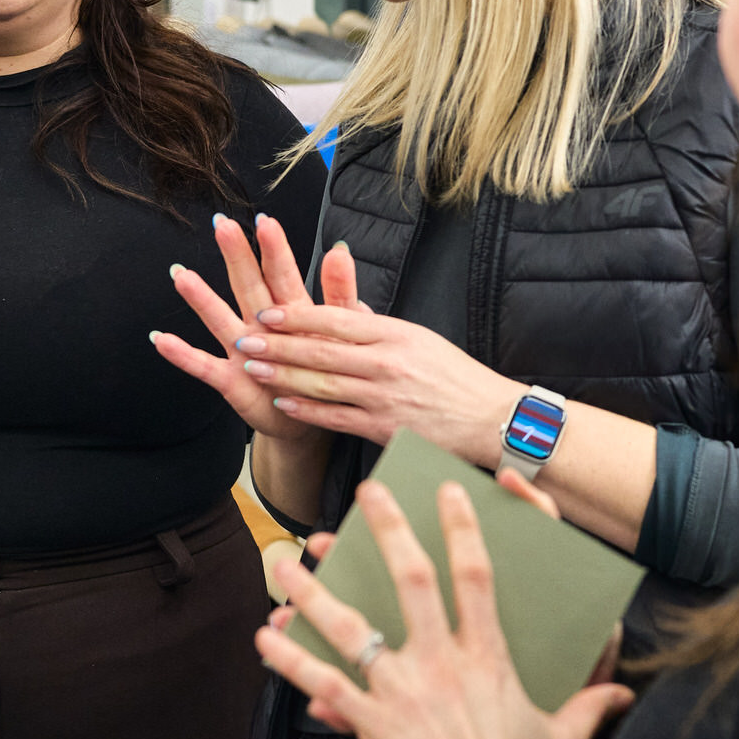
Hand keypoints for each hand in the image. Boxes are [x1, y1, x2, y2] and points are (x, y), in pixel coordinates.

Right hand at [151, 212, 360, 445]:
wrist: (308, 419)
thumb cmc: (325, 370)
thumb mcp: (343, 331)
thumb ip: (341, 293)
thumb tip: (341, 250)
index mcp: (291, 311)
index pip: (281, 274)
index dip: (274, 249)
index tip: (265, 221)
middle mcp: (262, 325)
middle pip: (247, 285)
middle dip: (236, 256)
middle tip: (222, 225)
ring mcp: (243, 351)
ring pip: (220, 319)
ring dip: (201, 298)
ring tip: (180, 274)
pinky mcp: (230, 381)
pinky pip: (203, 366)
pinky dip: (183, 355)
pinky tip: (161, 340)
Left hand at [234, 294, 526, 469]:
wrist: (492, 418)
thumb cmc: (455, 378)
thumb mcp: (420, 340)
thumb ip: (377, 328)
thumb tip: (343, 310)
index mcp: (396, 333)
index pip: (336, 319)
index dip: (297, 316)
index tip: (267, 313)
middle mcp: (388, 362)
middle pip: (321, 350)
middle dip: (278, 344)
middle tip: (245, 338)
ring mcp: (386, 396)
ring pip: (323, 383)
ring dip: (283, 375)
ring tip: (253, 368)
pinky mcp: (386, 428)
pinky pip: (337, 417)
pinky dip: (308, 409)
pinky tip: (283, 402)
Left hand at [255, 476, 633, 738]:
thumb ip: (589, 708)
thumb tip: (622, 695)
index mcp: (488, 657)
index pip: (477, 575)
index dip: (463, 528)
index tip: (450, 492)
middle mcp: (442, 663)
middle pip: (410, 580)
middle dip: (387, 532)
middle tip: (366, 494)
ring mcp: (403, 691)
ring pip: (351, 626)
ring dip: (315, 591)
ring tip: (287, 562)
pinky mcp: (373, 724)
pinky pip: (325, 685)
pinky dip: (291, 660)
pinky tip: (265, 638)